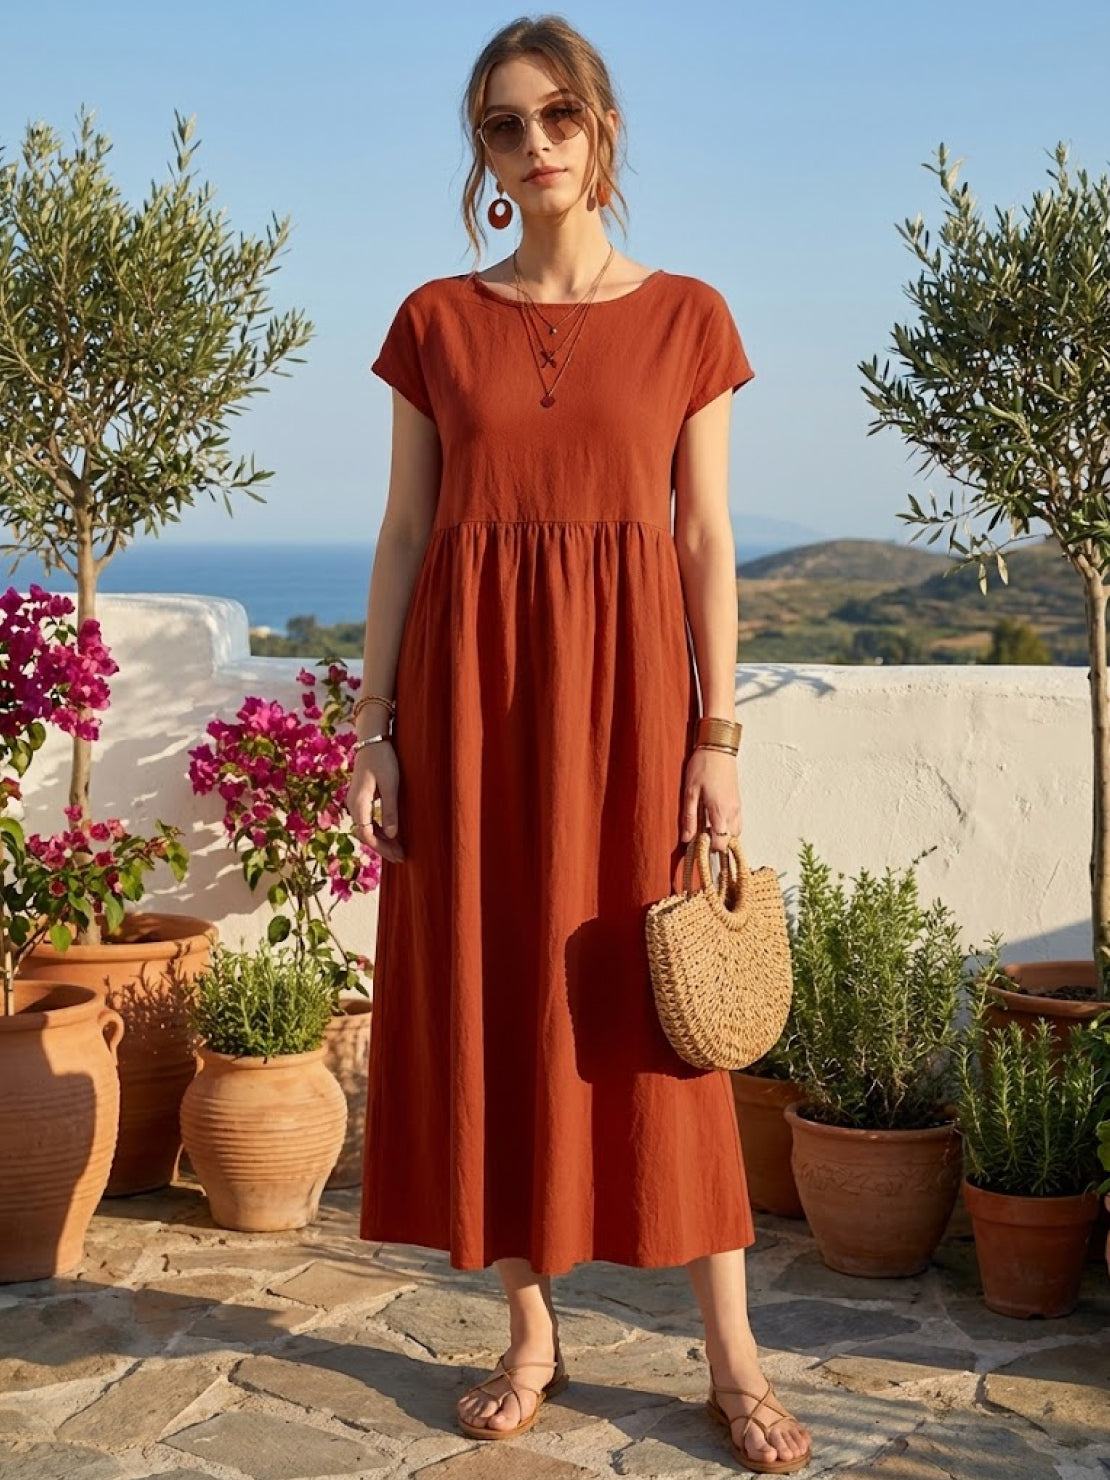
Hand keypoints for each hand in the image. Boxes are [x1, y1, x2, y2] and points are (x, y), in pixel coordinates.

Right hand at [344, 741, 404, 862]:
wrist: (372, 740)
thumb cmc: (383, 760)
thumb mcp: (391, 785)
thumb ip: (390, 810)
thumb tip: (392, 835)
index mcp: (358, 803)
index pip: (367, 834)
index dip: (382, 847)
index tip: (398, 855)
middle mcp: (353, 805)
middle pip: (365, 834)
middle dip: (383, 847)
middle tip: (401, 857)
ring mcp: (355, 801)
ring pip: (366, 828)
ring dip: (381, 840)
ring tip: (397, 850)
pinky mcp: (360, 798)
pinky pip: (367, 820)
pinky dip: (378, 830)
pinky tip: (390, 835)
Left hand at [680, 746, 740, 854]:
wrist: (718, 748)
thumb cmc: (702, 767)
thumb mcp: (690, 792)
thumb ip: (689, 817)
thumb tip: (686, 839)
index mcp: (720, 811)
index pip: (721, 842)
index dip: (709, 848)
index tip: (697, 844)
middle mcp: (732, 812)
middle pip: (730, 840)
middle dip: (717, 842)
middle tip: (701, 836)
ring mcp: (737, 806)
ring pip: (736, 831)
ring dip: (724, 834)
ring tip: (707, 827)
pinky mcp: (738, 800)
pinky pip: (737, 821)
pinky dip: (728, 825)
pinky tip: (715, 818)